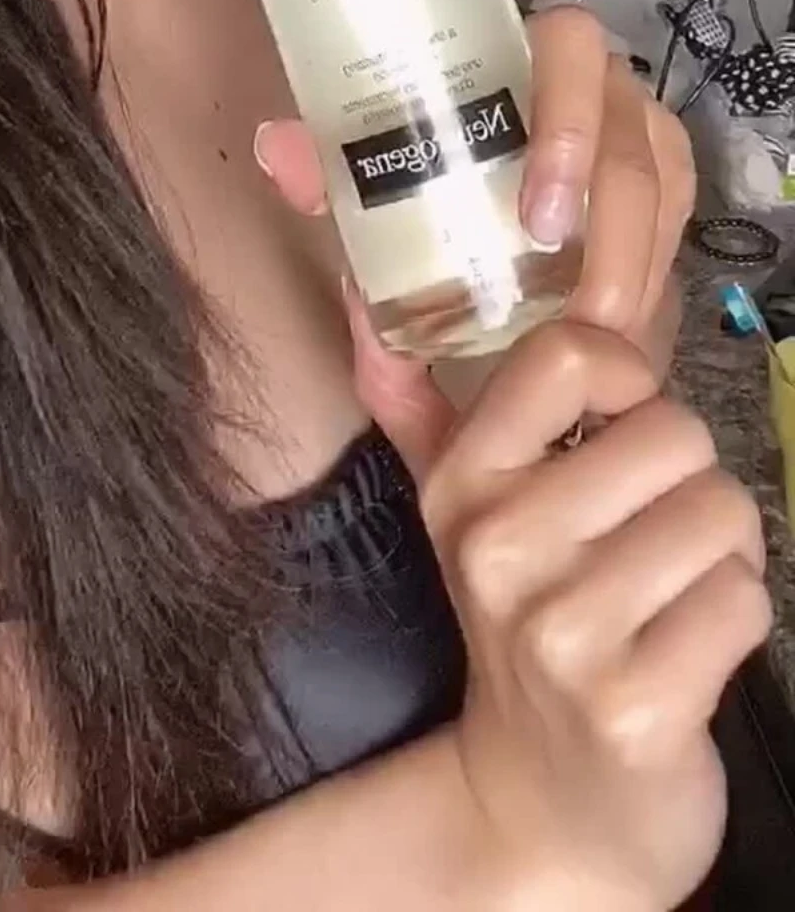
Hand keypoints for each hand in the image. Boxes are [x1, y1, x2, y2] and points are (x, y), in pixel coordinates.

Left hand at [255, 0, 694, 395]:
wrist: (503, 298)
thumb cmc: (433, 225)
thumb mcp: (368, 203)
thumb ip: (327, 176)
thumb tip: (278, 148)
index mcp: (476, 44)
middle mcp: (550, 57)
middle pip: (580, 49)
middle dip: (567, 130)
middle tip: (540, 220)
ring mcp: (615, 106)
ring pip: (637, 138)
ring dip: (613, 221)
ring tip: (585, 304)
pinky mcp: (658, 167)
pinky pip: (670, 192)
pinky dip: (647, 254)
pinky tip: (621, 311)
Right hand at [390, 318, 769, 907]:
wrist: (545, 805)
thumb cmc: (529, 625)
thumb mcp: (463, 513)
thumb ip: (417, 403)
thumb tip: (361, 298)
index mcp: (464, 484)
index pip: (570, 354)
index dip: (630, 375)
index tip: (623, 421)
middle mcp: (501, 550)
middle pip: (675, 435)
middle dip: (694, 481)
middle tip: (656, 531)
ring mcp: (565, 633)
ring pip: (722, 516)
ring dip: (725, 553)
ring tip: (676, 587)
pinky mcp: (636, 707)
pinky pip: (743, 600)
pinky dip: (739, 617)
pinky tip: (690, 644)